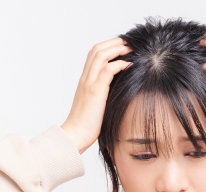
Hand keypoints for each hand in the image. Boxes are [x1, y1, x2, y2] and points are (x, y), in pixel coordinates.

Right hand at [61, 38, 131, 153]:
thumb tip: (118, 89)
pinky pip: (107, 70)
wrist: (75, 135)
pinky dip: (119, 64)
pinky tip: (129, 65)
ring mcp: (89, 83)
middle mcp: (85, 78)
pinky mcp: (95, 91)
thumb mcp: (96, 104)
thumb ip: (103, 93)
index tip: (122, 46)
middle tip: (129, 43)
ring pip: (100, 55)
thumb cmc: (87, 124)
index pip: (93, 54)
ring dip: (117, 49)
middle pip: (96, 50)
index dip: (108, 46)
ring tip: (130, 49)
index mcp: (84, 80)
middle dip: (113, 42)